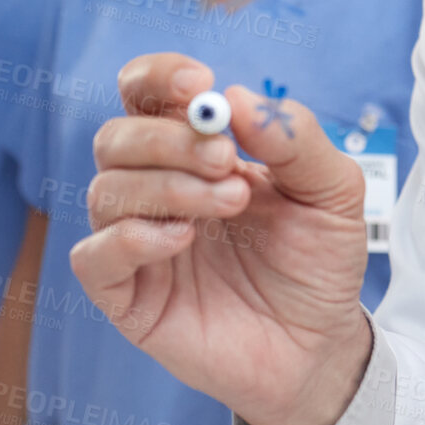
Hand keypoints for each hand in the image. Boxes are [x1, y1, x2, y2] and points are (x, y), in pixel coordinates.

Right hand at [70, 54, 372, 424]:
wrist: (321, 346)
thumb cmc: (317, 262)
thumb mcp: (331, 190)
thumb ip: (293, 138)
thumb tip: (234, 98)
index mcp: (192, 150)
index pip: (144, 93)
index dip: (157, 77)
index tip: (198, 84)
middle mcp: (154, 188)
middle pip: (116, 137)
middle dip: (170, 139)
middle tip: (228, 159)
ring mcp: (136, 242)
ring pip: (105, 190)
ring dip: (168, 186)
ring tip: (231, 202)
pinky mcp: (126, 297)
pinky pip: (92, 257)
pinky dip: (130, 238)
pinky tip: (183, 240)